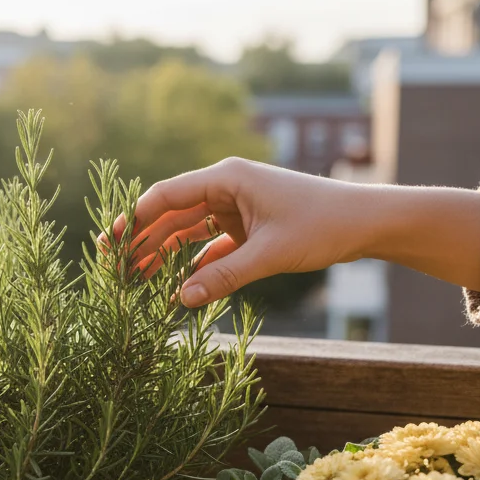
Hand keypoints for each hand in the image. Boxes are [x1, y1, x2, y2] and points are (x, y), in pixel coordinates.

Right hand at [123, 158, 479, 306]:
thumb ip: (224, 276)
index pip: (166, 196)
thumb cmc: (323, 226)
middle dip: (142, 239)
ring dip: (164, 253)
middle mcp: (226, 187)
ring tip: (136, 279)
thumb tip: (181, 301)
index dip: (134, 219)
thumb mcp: (270, 254)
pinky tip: (179, 286)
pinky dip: (195, 264)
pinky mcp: (248, 226)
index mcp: (226, 178)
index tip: (110, 244)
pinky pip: (210, 244)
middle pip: (170, 213)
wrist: (368, 223)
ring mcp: (236, 207)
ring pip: (187, 230)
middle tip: (111, 266)